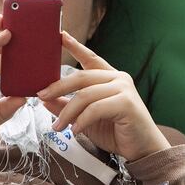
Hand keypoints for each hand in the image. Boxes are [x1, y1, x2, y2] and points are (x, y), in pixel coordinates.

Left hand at [36, 31, 170, 161]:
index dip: (75, 46)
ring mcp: (124, 89)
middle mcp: (118, 78)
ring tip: (57, 126)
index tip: (61, 36)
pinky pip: (96, 108)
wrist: (143, 148)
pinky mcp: (126, 103)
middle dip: (59, 86)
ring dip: (67, 112)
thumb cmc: (117, 132)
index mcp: (110, 78)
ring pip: (86, 95)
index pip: (90, 58)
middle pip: (82, 76)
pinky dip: (82, 120)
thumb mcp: (86, 119)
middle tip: (41, 96)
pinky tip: (75, 130)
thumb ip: (67, 107)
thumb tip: (45, 99)